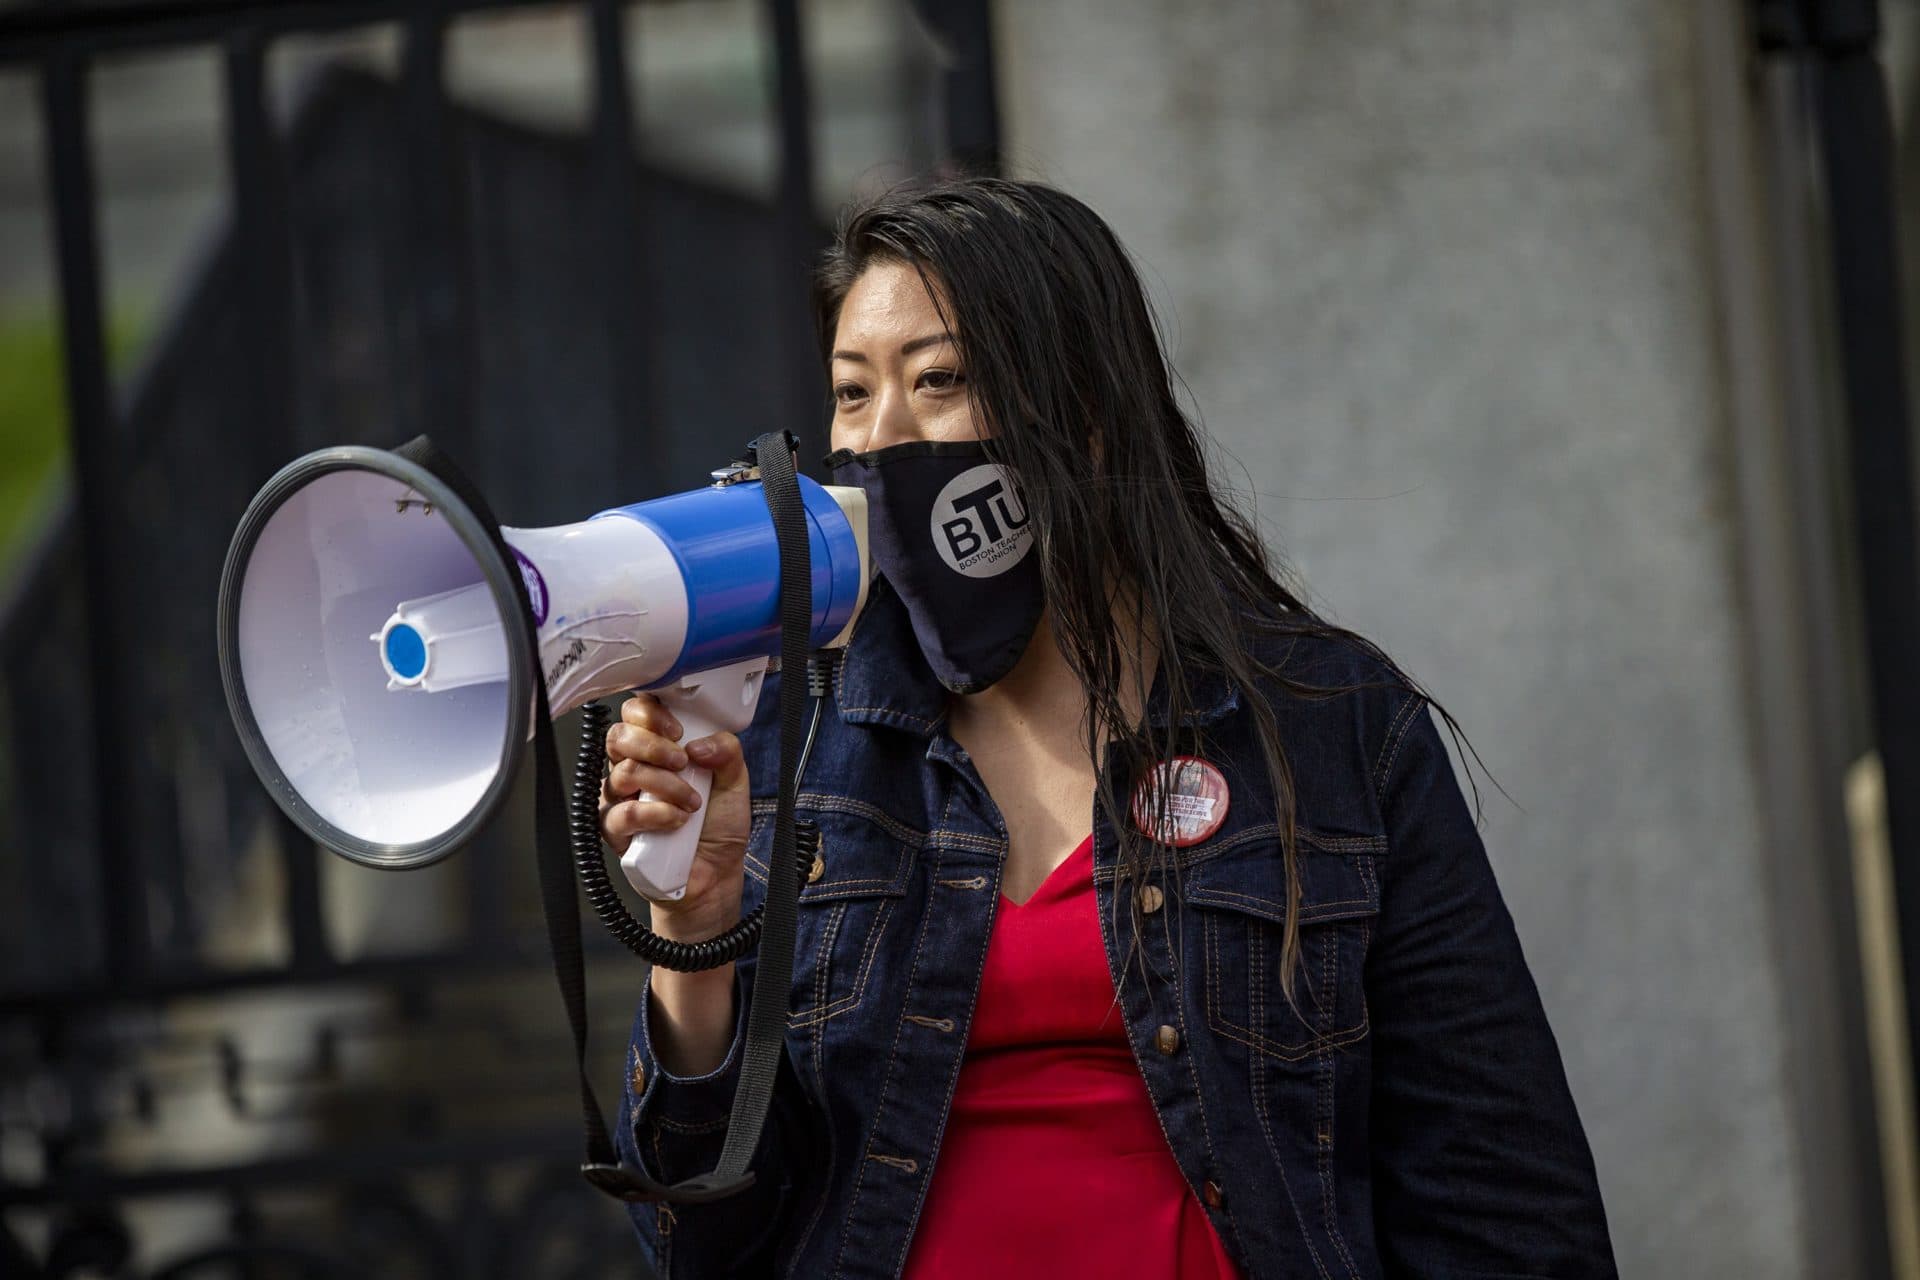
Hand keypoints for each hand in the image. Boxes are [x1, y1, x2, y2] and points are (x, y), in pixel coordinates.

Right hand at [598, 692, 751, 941]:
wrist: (714, 874)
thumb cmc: (718, 827)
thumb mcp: (736, 782)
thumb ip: (727, 751)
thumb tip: (699, 743)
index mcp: (658, 750)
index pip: (636, 714)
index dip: (651, 713)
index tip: (678, 729)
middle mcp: (634, 769)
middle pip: (619, 736)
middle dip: (653, 744)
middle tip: (682, 762)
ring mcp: (620, 799)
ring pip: (623, 772)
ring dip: (665, 785)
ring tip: (691, 803)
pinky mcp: (615, 830)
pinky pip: (622, 813)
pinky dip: (655, 814)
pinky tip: (676, 821)